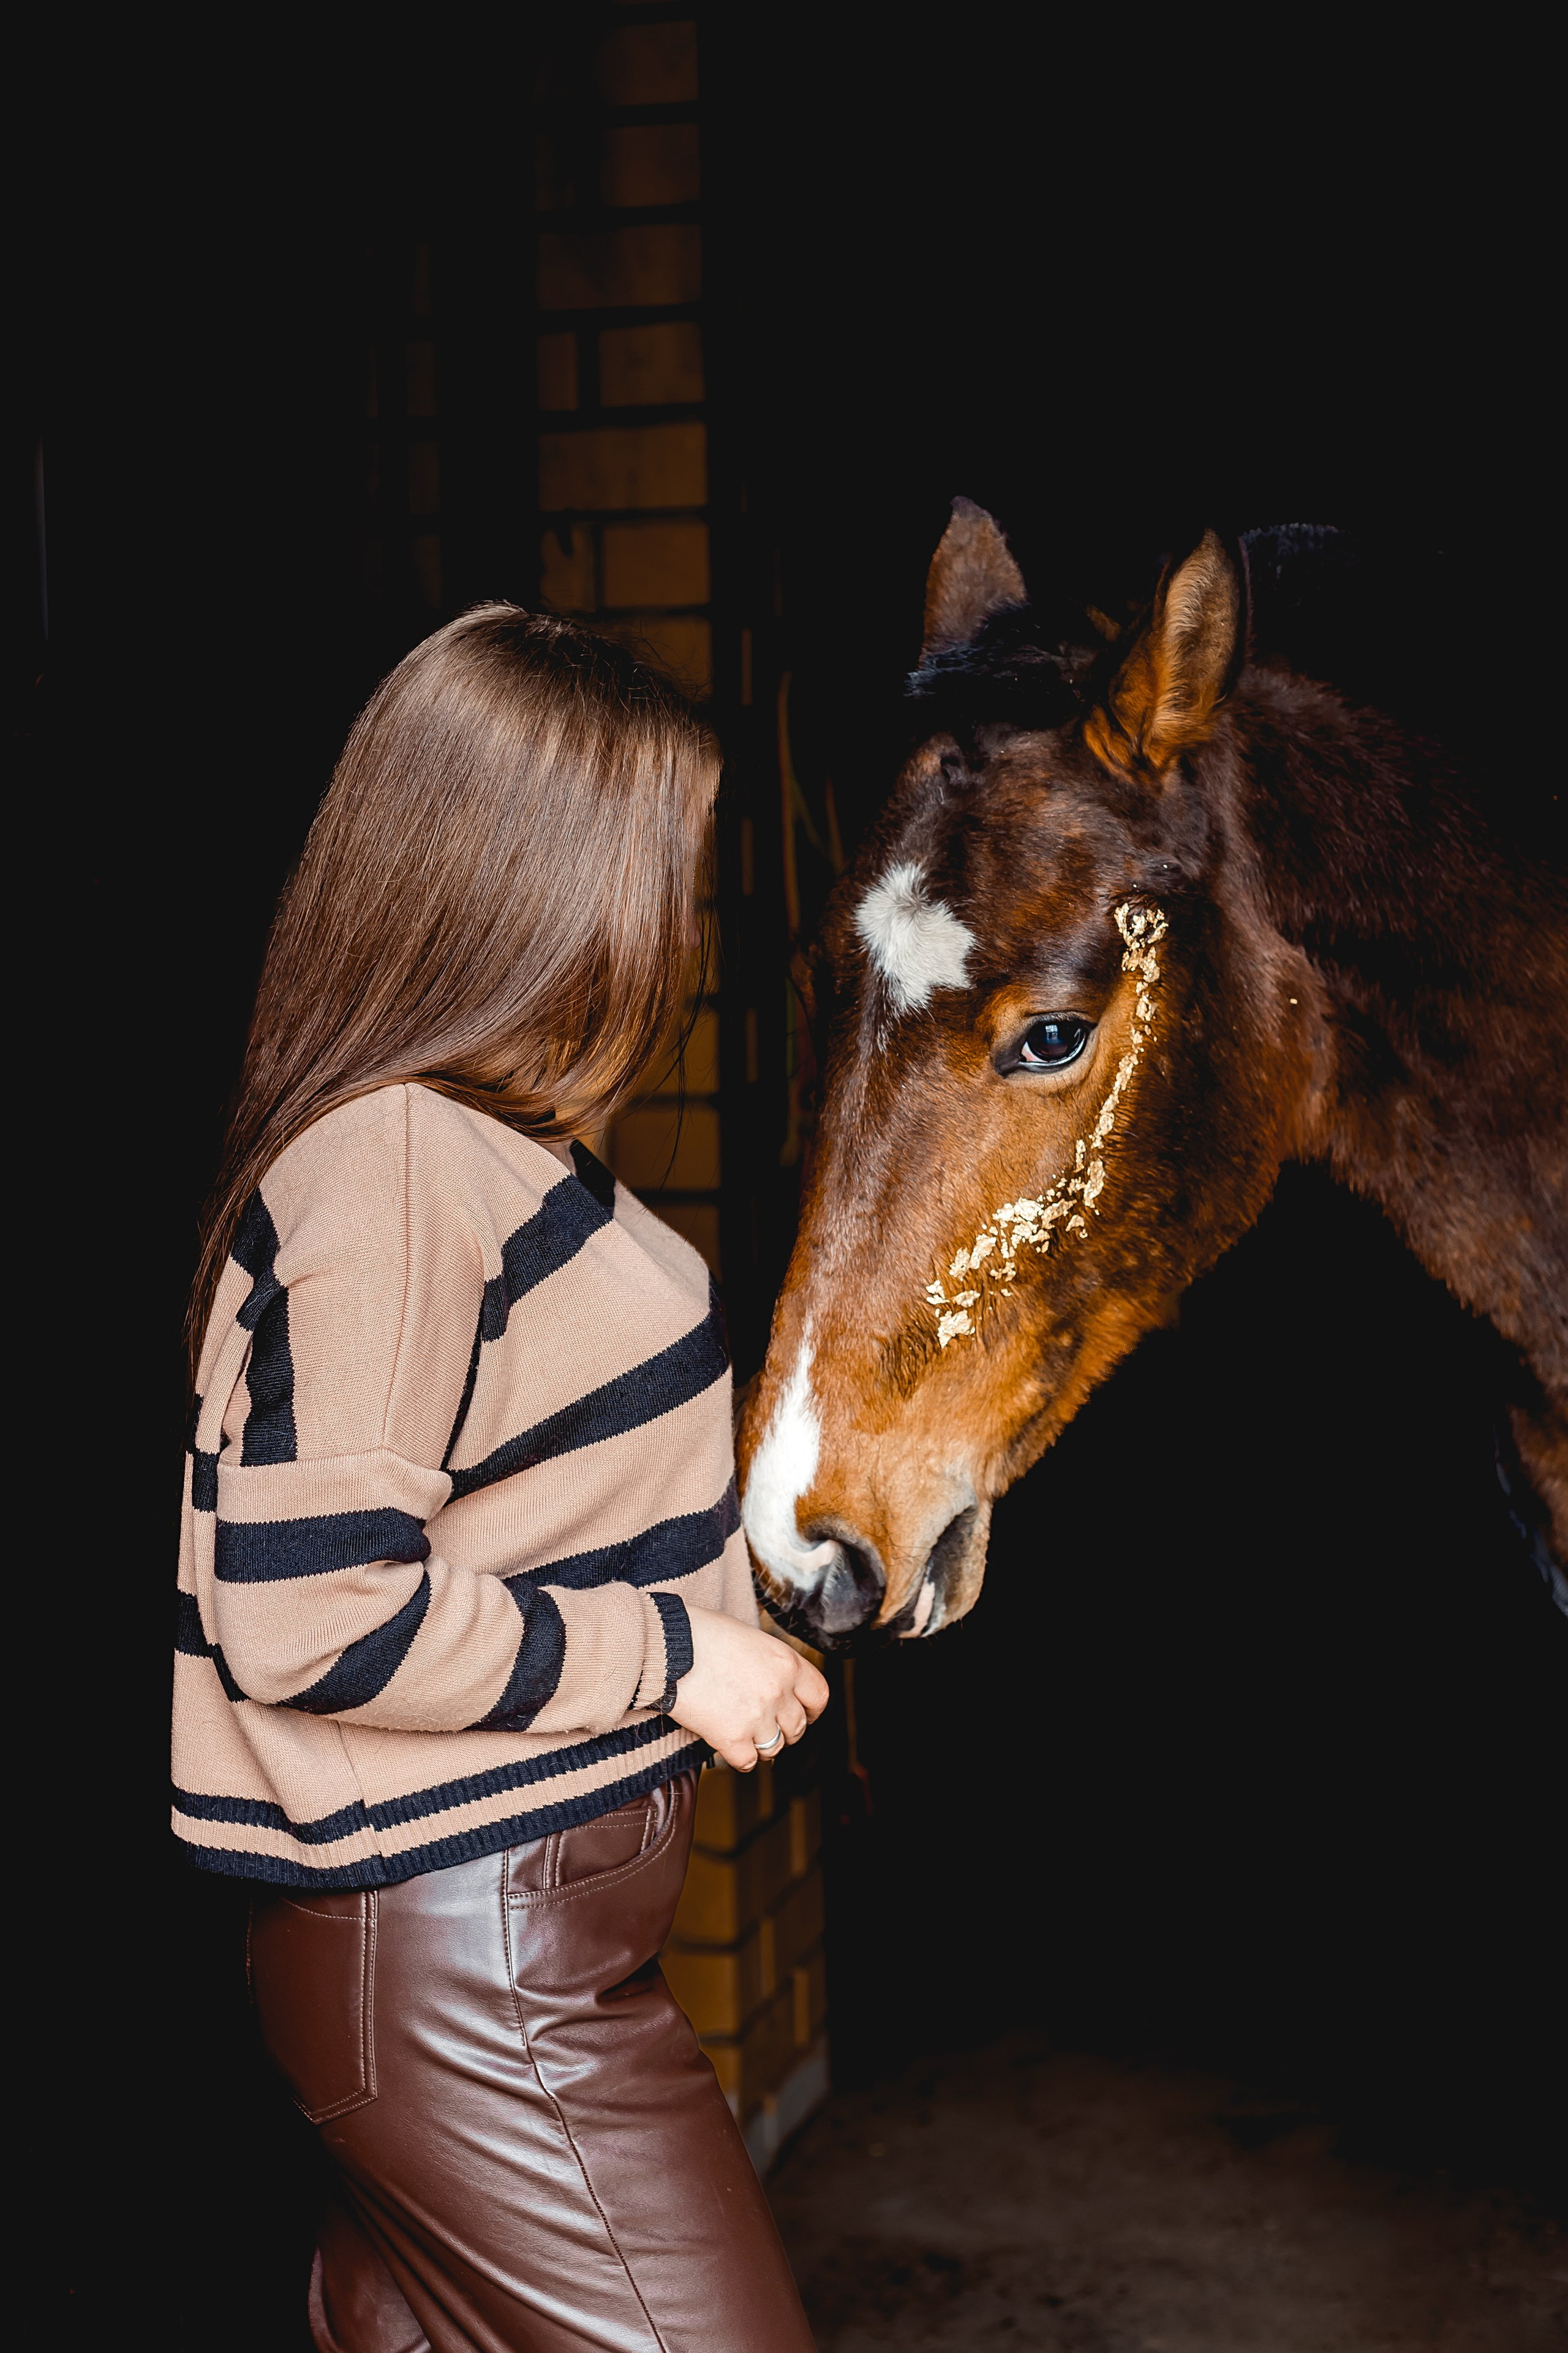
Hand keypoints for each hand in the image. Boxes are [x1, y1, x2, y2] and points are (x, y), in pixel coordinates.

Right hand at [668, 1605, 829, 1770]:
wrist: (667, 1646)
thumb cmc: (700, 1633)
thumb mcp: (749, 1637)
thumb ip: (769, 1662)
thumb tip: (773, 1681)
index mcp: (786, 1662)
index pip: (819, 1696)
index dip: (812, 1710)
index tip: (805, 1715)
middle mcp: (778, 1691)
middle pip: (797, 1727)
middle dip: (785, 1730)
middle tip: (767, 1726)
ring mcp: (757, 1716)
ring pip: (774, 1748)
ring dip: (762, 1746)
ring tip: (745, 1736)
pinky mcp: (731, 1737)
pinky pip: (747, 1762)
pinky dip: (739, 1758)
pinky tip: (729, 1746)